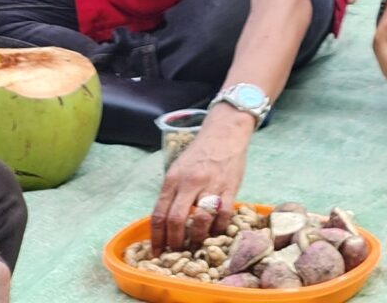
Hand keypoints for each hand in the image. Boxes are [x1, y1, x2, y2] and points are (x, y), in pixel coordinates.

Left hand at [151, 105, 250, 253]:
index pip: (159, 214)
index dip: (156, 237)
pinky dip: (219, 228)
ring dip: (197, 238)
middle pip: (176, 220)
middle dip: (174, 242)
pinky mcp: (230, 187)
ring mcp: (211, 185)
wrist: (224, 133)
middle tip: (176, 251)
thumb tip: (165, 223)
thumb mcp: (177, 170)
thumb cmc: (198, 154)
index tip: (156, 251)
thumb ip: (171, 193)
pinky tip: (215, 231)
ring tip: (196, 244)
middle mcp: (189, 182)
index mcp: (173, 179)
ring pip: (200, 220)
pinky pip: (224, 215)